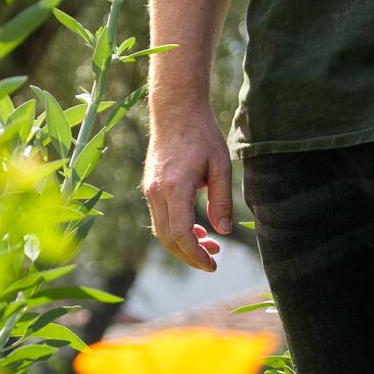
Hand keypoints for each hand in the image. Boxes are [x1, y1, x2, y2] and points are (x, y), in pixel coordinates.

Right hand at [142, 105, 233, 272]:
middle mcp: (157, 191)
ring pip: (162, 231)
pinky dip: (176, 230)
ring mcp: (150, 190)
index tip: (213, 263)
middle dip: (190, 256)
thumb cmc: (202, 134)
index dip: (196, 255)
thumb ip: (222, 200)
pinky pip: (160, 218)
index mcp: (175, 187)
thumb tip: (223, 232)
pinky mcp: (150, 187)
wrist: (175, 110)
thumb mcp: (220, 165)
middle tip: (213, 261)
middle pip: (168, 239)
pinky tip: (197, 229)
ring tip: (210, 246)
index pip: (181, 234)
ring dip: (183, 245)